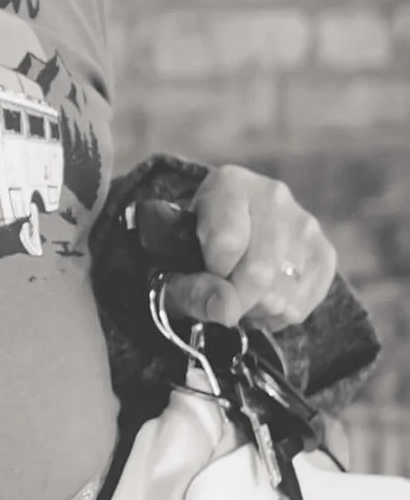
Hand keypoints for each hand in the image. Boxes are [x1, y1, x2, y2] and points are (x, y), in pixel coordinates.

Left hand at [161, 165, 337, 335]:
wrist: (222, 244)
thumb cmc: (191, 256)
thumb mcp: (175, 271)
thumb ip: (194, 290)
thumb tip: (228, 310)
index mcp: (229, 185)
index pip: (227, 242)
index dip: (215, 275)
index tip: (206, 277)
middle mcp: (272, 195)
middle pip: (261, 270)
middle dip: (239, 300)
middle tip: (225, 302)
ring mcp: (304, 222)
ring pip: (286, 288)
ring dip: (259, 309)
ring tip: (241, 297)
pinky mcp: (324, 250)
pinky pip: (306, 299)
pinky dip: (281, 314)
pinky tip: (264, 303)